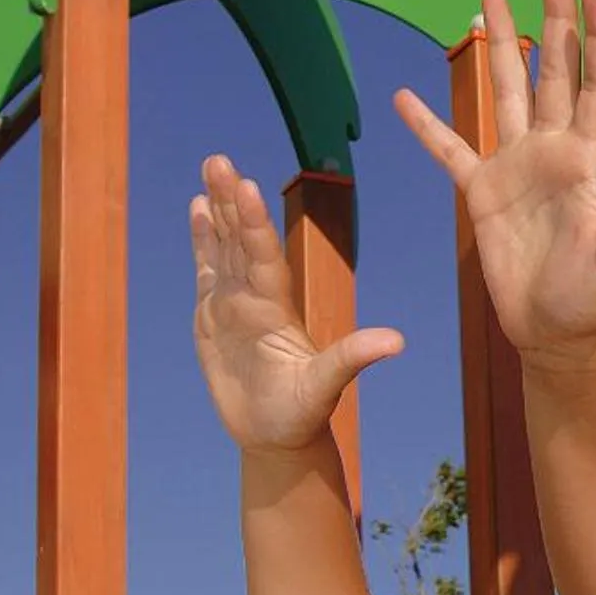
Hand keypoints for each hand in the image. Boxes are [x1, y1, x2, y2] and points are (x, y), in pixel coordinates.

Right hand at [189, 155, 404, 450]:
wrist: (276, 434)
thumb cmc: (302, 413)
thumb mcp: (326, 386)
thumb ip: (353, 358)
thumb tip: (397, 342)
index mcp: (277, 308)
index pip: (265, 256)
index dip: (256, 225)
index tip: (250, 188)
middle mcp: (257, 297)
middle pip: (243, 239)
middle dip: (232, 200)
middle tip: (220, 160)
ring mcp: (235, 302)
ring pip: (225, 245)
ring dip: (218, 208)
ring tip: (212, 167)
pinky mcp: (213, 315)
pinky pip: (208, 268)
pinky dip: (203, 239)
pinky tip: (198, 206)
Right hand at [395, 0, 595, 362]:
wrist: (557, 333)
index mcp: (590, 156)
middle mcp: (556, 149)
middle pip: (556, 68)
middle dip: (554, 17)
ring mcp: (518, 167)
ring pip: (509, 91)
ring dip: (500, 46)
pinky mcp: (483, 193)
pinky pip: (451, 149)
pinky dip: (428, 124)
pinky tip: (406, 95)